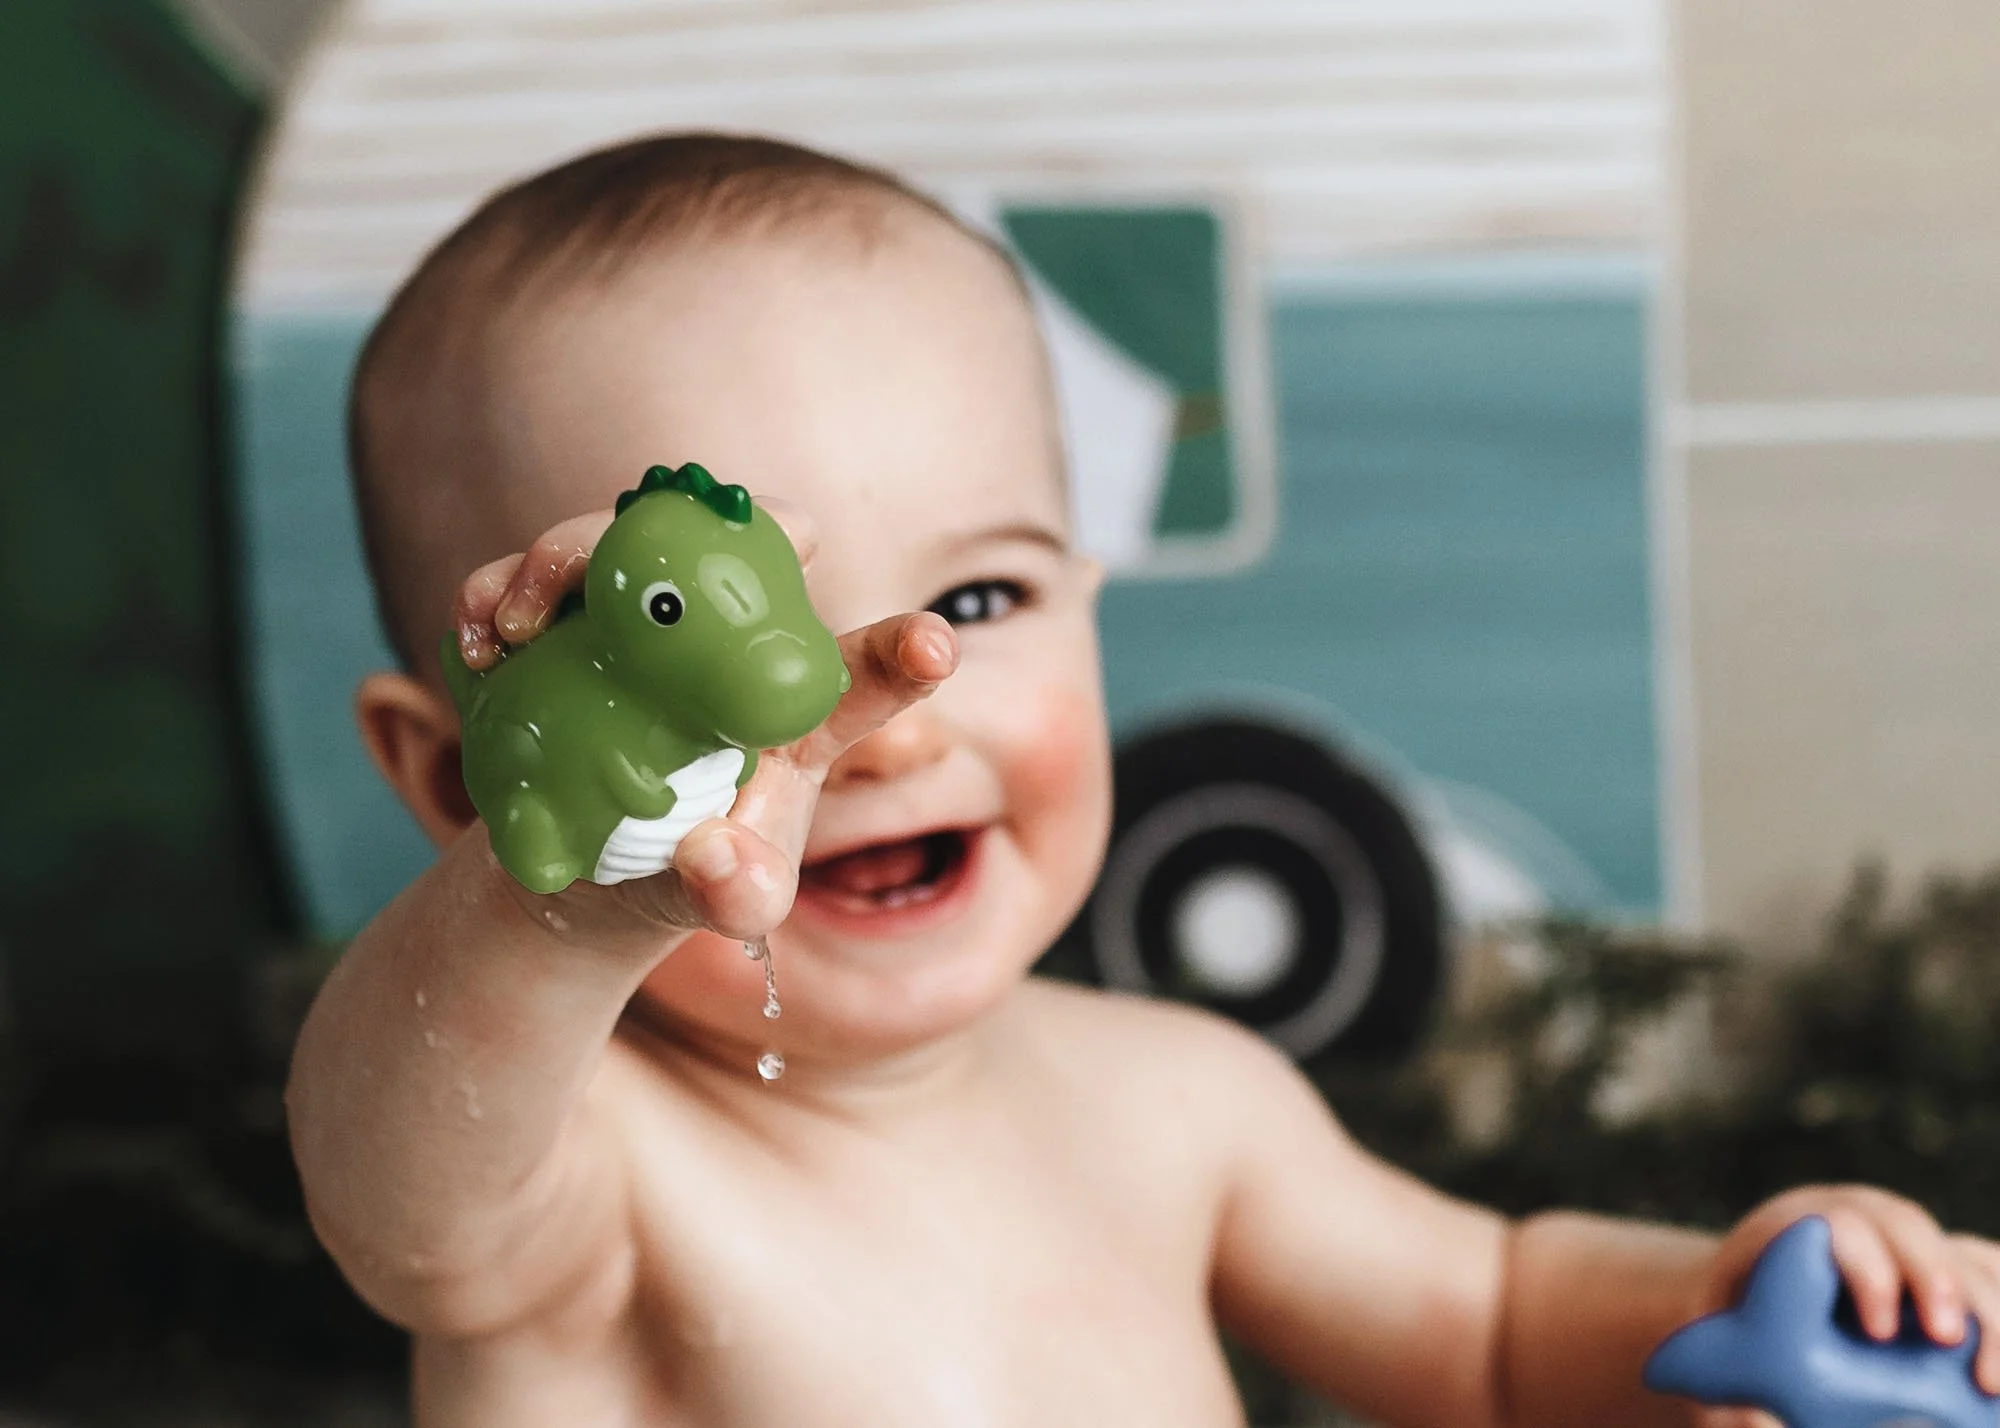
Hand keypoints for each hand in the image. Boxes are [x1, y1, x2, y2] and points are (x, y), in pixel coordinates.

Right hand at [449, 499, 956, 938]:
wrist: (581, 879)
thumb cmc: (687, 875)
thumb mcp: (721, 900)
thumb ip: (733, 893)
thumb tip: (713, 859)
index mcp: (795, 713)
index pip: (861, 676)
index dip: (898, 654)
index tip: (932, 646)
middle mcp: (727, 646)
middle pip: (742, 552)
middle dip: (720, 528)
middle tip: (648, 558)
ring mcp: (643, 625)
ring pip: (622, 541)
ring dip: (562, 556)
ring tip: (518, 623)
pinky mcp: (568, 627)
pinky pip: (529, 580)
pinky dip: (493, 594)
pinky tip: (477, 642)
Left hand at [1692, 1186, 1999, 1426]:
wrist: (1757, 1294)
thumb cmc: (1738, 1326)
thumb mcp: (1720, 1343)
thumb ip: (1735, 1382)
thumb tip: (1754, 1423)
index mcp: (1796, 1229)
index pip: (1838, 1229)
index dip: (1865, 1272)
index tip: (1877, 1334)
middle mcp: (1860, 1219)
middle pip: (1908, 1229)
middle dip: (1935, 1280)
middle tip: (1947, 1340)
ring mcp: (1907, 1239)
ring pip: (1960, 1252)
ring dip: (1986, 1306)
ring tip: (1989, 1381)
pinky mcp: (1946, 1265)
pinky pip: (1986, 1268)